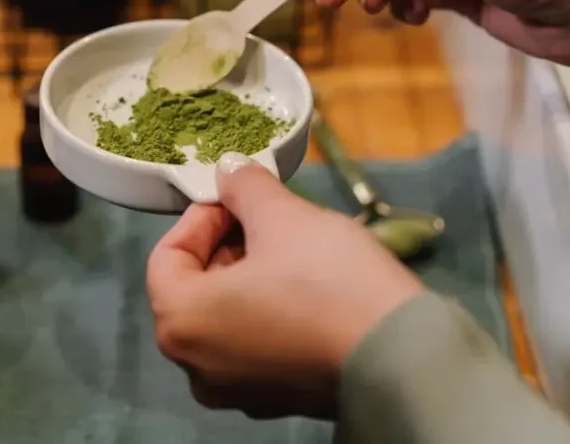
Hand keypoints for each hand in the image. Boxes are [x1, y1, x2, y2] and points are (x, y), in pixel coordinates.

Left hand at [147, 153, 422, 418]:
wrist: (402, 355)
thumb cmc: (329, 281)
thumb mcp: (284, 217)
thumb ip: (245, 189)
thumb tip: (228, 171)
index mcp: (180, 322)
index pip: (166, 255)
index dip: (202, 216)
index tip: (238, 197)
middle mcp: (195, 366)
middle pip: (194, 287)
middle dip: (228, 244)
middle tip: (267, 216)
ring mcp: (235, 389)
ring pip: (226, 315)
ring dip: (250, 274)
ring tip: (292, 246)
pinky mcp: (275, 398)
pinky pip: (255, 343)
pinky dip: (269, 310)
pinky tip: (308, 287)